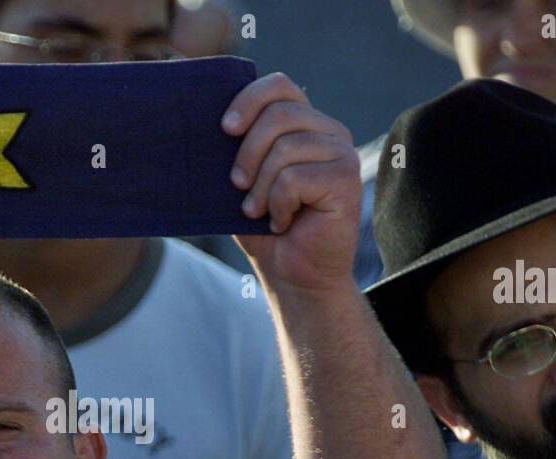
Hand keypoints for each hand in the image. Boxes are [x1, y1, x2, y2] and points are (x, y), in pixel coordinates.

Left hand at [222, 73, 360, 295]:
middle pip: (279, 114)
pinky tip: (282, 221)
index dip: (248, 100)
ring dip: (261, 187)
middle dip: (247, 153)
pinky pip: (295, 178)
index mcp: (305, 124)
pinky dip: (278, 204)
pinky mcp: (347, 179)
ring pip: (286, 148)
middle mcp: (329, 132)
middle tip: (238, 186)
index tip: (224, 129)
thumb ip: (234, 146)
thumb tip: (209, 117)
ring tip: (258, 211)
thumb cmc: (264, 227)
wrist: (293, 275)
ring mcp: (342, 153)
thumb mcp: (242, 180)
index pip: (279, 86)